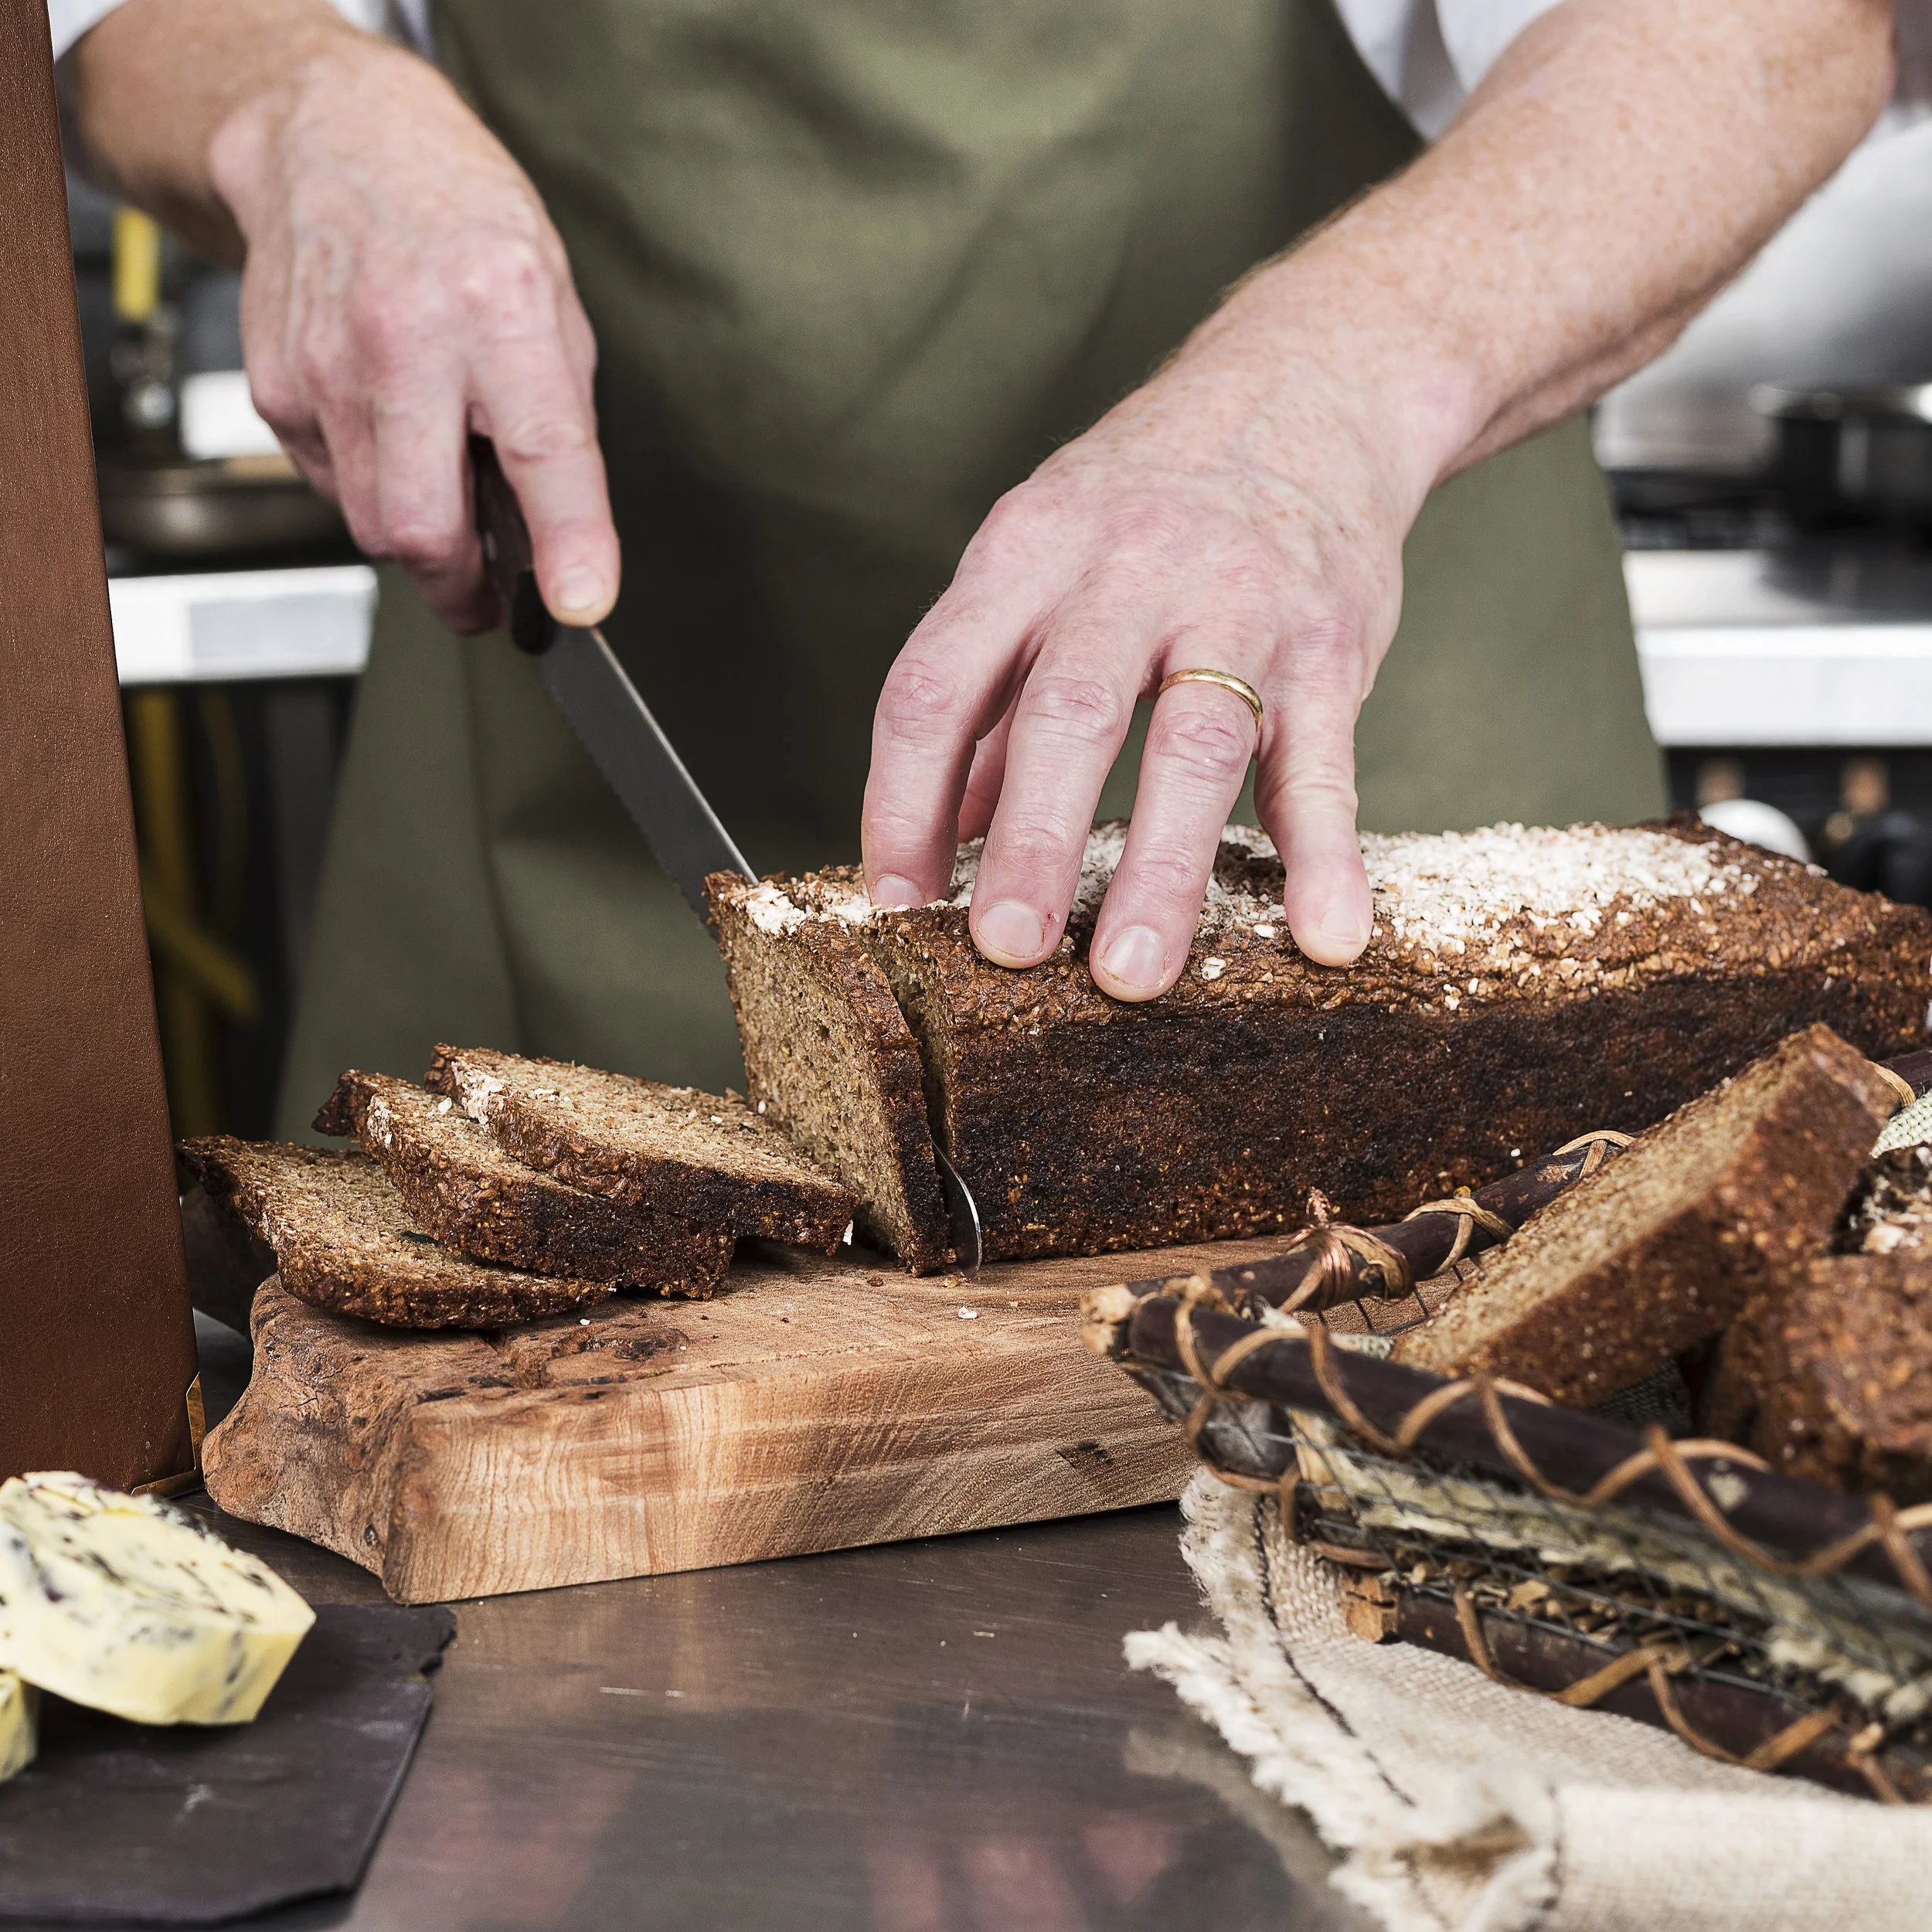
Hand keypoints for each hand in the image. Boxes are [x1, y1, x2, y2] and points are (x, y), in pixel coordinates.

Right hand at [206, 38, 616, 631]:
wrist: (335, 143)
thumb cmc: (459, 219)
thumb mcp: (552, 301)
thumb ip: (560, 420)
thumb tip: (566, 533)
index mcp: (498, 309)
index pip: (542, 451)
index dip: (566, 543)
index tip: (579, 602)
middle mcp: (406, 338)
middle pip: (424, 526)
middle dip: (463, 586)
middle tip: (492, 594)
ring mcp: (328, 366)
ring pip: (373, 523)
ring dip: (419, 536)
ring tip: (444, 481)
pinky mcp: (278, 388)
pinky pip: (334, 487)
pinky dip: (371, 488)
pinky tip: (391, 433)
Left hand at [861, 328, 1416, 999]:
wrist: (1311, 384)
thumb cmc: (1149, 498)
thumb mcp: (1042, 557)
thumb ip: (991, 693)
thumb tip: (939, 837)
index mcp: (1026, 551)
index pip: (936, 683)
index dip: (902, 801)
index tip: (895, 905)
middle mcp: (1126, 569)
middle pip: (1066, 712)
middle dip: (1030, 838)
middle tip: (1006, 949)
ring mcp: (1238, 602)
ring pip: (1194, 742)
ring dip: (1162, 867)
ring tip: (1129, 974)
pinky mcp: (1332, 639)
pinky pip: (1326, 759)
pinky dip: (1327, 853)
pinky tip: (1325, 936)